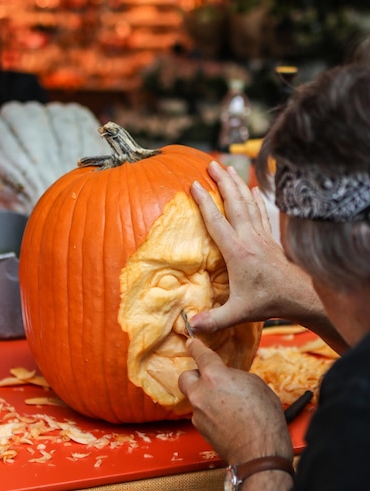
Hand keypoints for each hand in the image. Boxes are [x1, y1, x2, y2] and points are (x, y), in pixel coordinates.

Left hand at [178, 338, 291, 464]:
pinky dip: (209, 413)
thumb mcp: (255, 384)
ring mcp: (197, 412)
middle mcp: (200, 392)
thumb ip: (235, 376)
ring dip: (205, 396)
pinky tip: (227, 418)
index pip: (200, 354)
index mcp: (215, 376)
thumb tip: (228, 378)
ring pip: (194, 397)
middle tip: (211, 379)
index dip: (195, 346)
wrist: (259, 453)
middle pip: (185, 376)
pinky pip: (200, 414)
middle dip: (195, 375)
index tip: (191, 342)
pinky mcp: (199, 428)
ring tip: (226, 404)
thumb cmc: (264, 418)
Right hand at [189, 161, 348, 353]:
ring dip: (236, 184)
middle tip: (210, 163)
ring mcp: (261, 236)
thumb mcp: (239, 312)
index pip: (217, 221)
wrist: (300, 295)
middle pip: (234, 203)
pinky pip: (261, 212)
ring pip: (247, 203)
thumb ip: (214, 319)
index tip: (193, 185)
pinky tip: (253, 189)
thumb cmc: (268, 301)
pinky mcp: (270, 239)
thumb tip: (190, 326)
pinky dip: (256, 198)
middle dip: (221, 181)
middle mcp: (249, 238)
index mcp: (237, 251)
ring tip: (227, 168)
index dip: (204, 202)